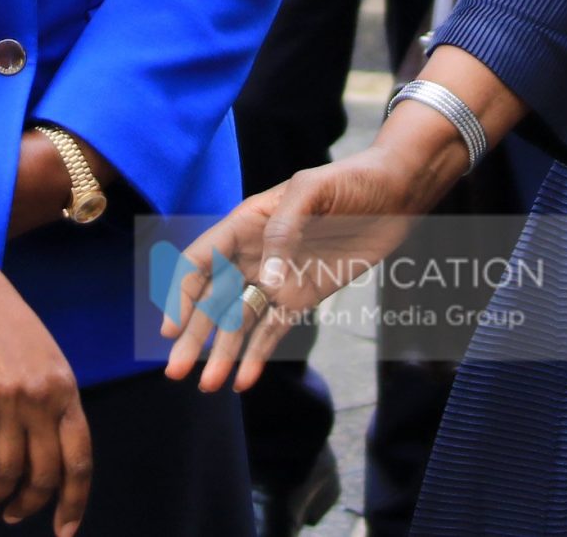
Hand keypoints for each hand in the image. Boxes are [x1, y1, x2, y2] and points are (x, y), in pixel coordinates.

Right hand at [0, 257, 90, 527]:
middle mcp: (43, 397)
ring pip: (8, 474)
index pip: (80, 457)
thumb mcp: (40, 354)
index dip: (75, 500)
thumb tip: (45, 446)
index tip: (67, 529)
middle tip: (15, 516)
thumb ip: (49, 396)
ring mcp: (9, 401)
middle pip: (46, 473)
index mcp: (66, 386)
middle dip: (30, 505)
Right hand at [159, 145, 433, 393]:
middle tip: (175, 372)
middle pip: (212, 300)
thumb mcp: (312, 189)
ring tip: (207, 386)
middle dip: (192, 336)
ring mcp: (277, 279)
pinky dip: (257, 356)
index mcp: (246, 224)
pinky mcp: (302, 297)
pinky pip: (274, 330)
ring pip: (238, 322)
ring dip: (221, 353)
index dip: (180, 294)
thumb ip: (283, 230)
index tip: (171, 329)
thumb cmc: (350, 180)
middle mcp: (253, 255)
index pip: (200, 262)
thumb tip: (268, 283)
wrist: (395, 194)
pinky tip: (243, 381)